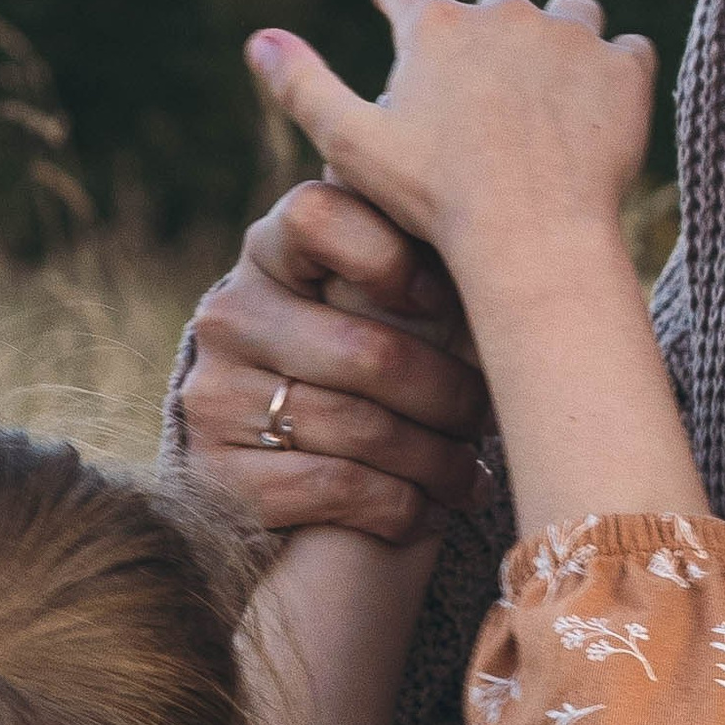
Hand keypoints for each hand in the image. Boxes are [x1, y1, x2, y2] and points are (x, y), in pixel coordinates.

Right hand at [173, 175, 492, 549]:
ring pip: (361, 430)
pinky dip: (401, 507)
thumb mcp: (381, 306)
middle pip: (368, 352)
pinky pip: (337, 488)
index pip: (317, 214)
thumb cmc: (367, 373)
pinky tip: (428, 510)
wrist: (281, 480)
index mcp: (272, 253)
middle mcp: (231, 316)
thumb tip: (509, 227)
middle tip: (487, 421)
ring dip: (438, 464)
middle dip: (451, 398)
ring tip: (472, 478)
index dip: (391, 256)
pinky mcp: (220, 476)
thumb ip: (420, 259)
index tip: (440, 299)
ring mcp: (215, 396)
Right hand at [249, 0, 654, 300]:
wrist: (533, 238)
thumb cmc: (436, 202)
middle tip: (496, 113)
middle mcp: (502, 13)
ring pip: (570, 15)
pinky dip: (618, 79)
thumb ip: (305, 88)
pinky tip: (604, 120)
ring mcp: (568, 36)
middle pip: (496, 8)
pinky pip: (628, 53)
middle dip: (494, 47)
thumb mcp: (353, 149)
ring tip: (556, 109)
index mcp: (433, 25)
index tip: (407, 22)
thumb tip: (258, 39)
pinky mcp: (623, 70)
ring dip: (564, 48)